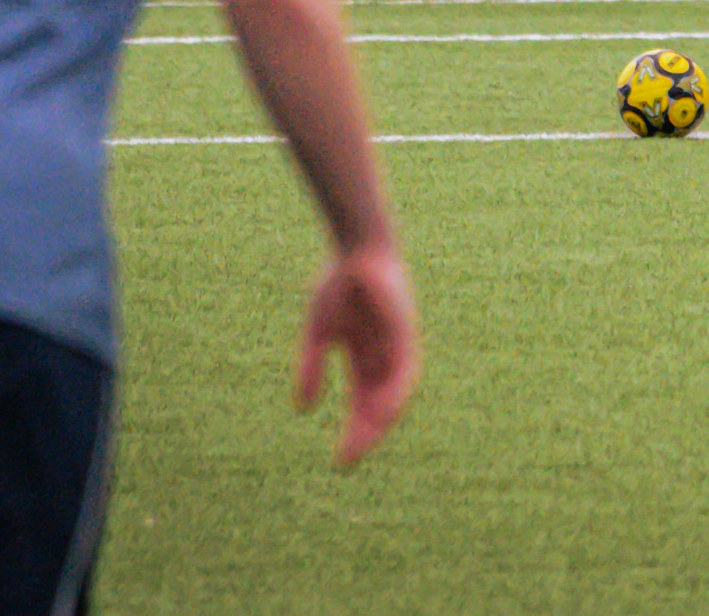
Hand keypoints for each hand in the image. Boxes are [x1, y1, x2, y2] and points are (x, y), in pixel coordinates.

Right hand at [295, 241, 421, 468]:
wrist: (356, 248)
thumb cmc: (338, 285)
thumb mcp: (319, 332)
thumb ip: (311, 367)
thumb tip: (303, 408)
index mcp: (366, 358)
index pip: (363, 404)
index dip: (353, 432)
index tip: (340, 461)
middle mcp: (385, 357)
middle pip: (379, 405)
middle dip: (364, 433)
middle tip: (347, 460)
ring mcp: (397, 345)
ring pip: (395, 393)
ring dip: (379, 419)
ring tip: (362, 442)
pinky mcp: (405, 331)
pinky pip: (404, 369)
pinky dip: (394, 392)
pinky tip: (383, 411)